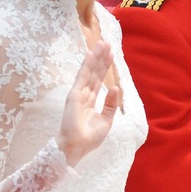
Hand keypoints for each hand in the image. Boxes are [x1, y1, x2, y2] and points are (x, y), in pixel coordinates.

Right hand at [58, 40, 119, 166]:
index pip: (99, 80)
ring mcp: (78, 94)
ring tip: (102, 44)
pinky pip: (82, 77)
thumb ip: (111, 104)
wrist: (77, 147)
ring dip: (95, 57)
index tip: (112, 55)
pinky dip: (86, 65)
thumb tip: (116, 87)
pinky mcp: (74, 95)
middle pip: (95, 73)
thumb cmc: (89, 138)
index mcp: (90, 101)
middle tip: (108, 43)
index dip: (105, 67)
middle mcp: (84, 95)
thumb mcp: (106, 120)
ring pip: (89, 71)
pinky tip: (91, 54)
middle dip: (101, 58)